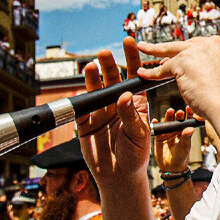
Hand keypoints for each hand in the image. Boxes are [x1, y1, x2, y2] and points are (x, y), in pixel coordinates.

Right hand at [76, 38, 153, 186]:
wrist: (119, 177)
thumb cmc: (135, 155)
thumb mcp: (138, 134)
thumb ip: (130, 115)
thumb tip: (124, 96)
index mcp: (136, 103)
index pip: (134, 75)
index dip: (132, 58)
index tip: (130, 42)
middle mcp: (118, 104)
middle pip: (112, 79)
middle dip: (109, 64)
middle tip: (105, 53)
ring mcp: (101, 112)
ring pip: (96, 90)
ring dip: (93, 77)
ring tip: (91, 65)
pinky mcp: (86, 123)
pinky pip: (82, 108)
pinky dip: (81, 99)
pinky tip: (81, 89)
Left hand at [136, 36, 219, 122]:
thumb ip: (214, 66)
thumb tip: (198, 69)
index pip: (201, 46)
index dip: (189, 53)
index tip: (181, 57)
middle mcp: (211, 42)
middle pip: (185, 44)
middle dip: (170, 48)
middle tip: (156, 49)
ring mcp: (196, 50)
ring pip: (170, 51)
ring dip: (154, 51)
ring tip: (143, 48)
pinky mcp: (183, 61)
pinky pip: (163, 68)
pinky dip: (151, 72)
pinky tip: (143, 72)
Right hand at [153, 106, 196, 174]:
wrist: (171, 167)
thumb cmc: (181, 157)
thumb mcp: (184, 147)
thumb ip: (186, 137)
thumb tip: (191, 129)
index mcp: (184, 131)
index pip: (187, 120)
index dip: (188, 113)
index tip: (188, 108)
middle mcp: (176, 130)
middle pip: (176, 119)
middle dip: (177, 114)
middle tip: (178, 112)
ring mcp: (167, 133)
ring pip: (167, 122)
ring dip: (167, 116)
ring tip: (169, 112)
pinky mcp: (158, 137)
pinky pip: (156, 129)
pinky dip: (155, 124)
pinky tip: (155, 121)